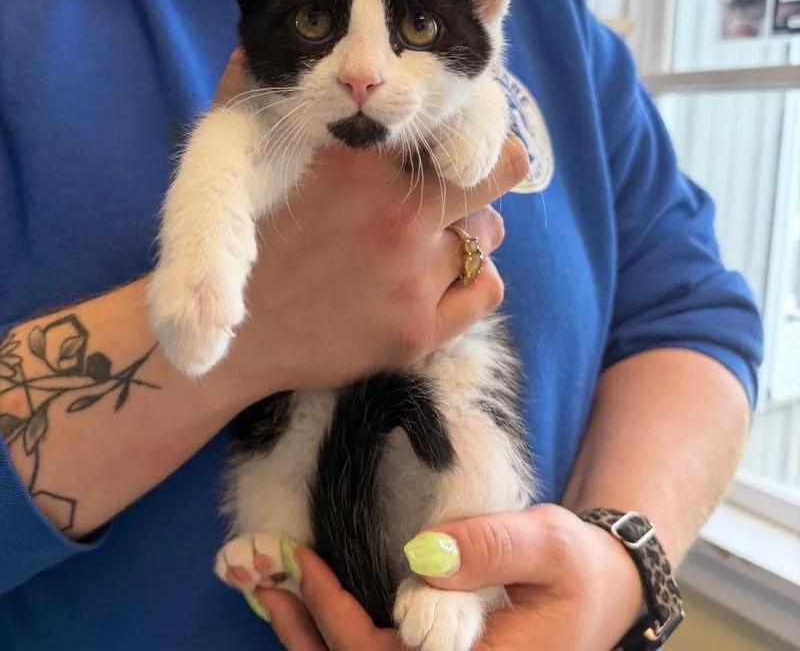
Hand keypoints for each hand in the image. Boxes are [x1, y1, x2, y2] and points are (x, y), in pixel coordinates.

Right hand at [209, 51, 529, 406]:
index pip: (451, 126)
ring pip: (488, 234)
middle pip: (492, 176)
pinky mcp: (419, 332)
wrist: (235, 340)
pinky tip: (445, 279)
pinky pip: (488, 289)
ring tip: (435, 239)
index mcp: (358, 167)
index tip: (455, 136)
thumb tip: (259, 33)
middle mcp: (395, 219)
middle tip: (458, 187)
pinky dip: (476, 279)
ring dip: (470, 231)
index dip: (462, 125)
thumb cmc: (241, 244)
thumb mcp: (233, 155)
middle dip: (482, 175)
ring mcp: (412, 279)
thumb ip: (253, 92)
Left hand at [255, 505, 644, 649]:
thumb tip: (423, 554)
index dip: (336, 618)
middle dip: (308, 631)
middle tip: (263, 578)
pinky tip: (311, 606)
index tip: (304, 563)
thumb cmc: (577, 569)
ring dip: (312, 638)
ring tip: (271, 594)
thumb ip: (494, 547)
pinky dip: (338, 633)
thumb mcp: (548, 545)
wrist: (600, 590)